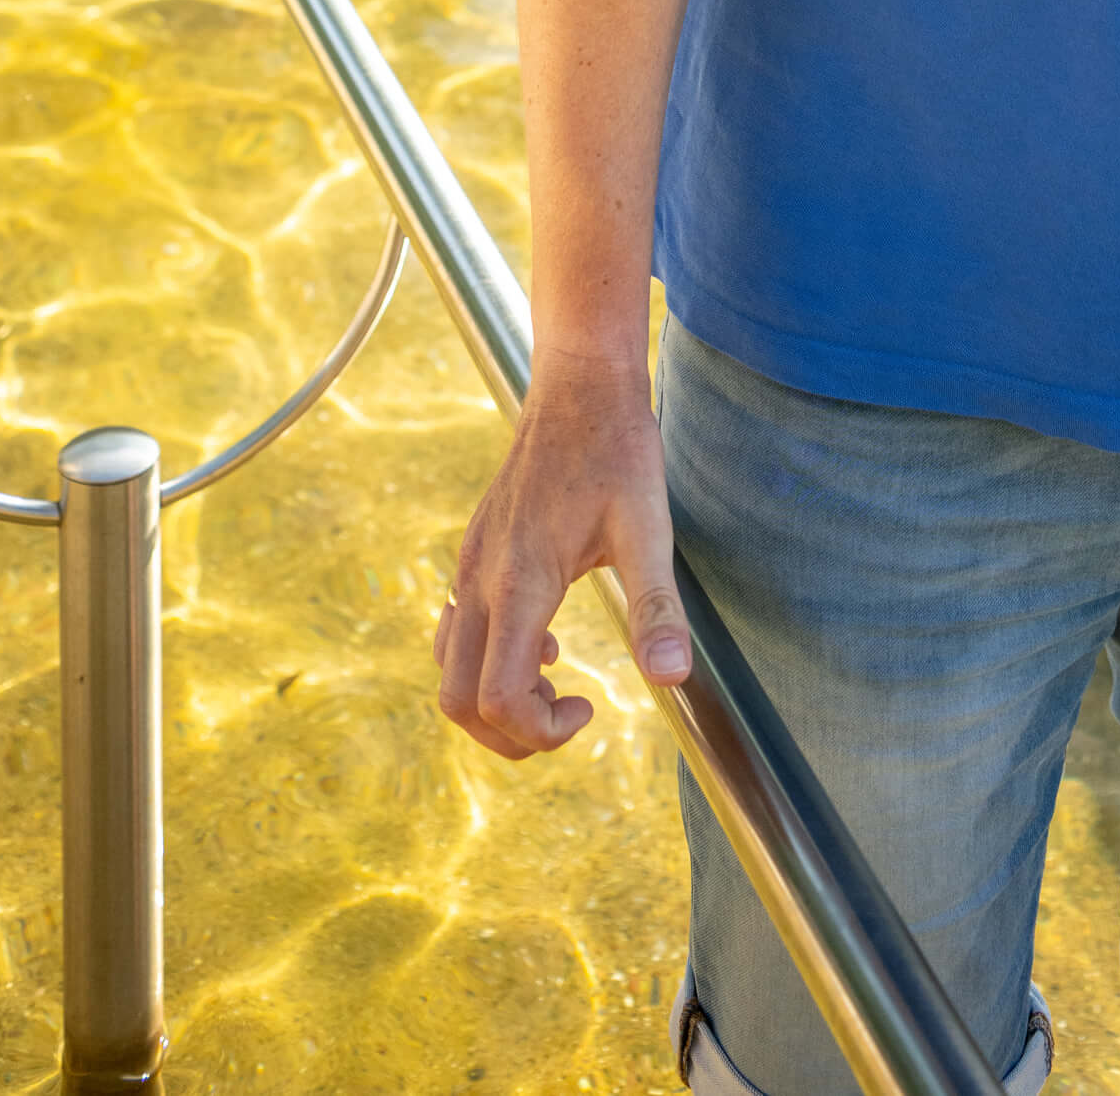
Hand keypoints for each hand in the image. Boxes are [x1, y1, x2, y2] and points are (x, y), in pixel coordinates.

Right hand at [434, 347, 689, 759]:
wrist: (579, 386)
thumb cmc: (617, 451)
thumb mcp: (648, 529)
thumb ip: (656, 608)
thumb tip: (671, 678)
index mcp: (519, 582)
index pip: (497, 698)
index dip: (539, 730)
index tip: (590, 707)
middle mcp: (479, 580)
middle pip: (458, 700)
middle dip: (510, 732)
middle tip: (568, 714)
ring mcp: (467, 566)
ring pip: (448, 669)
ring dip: (491, 699)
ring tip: (552, 681)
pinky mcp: (471, 554)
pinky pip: (454, 632)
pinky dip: (485, 660)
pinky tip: (539, 639)